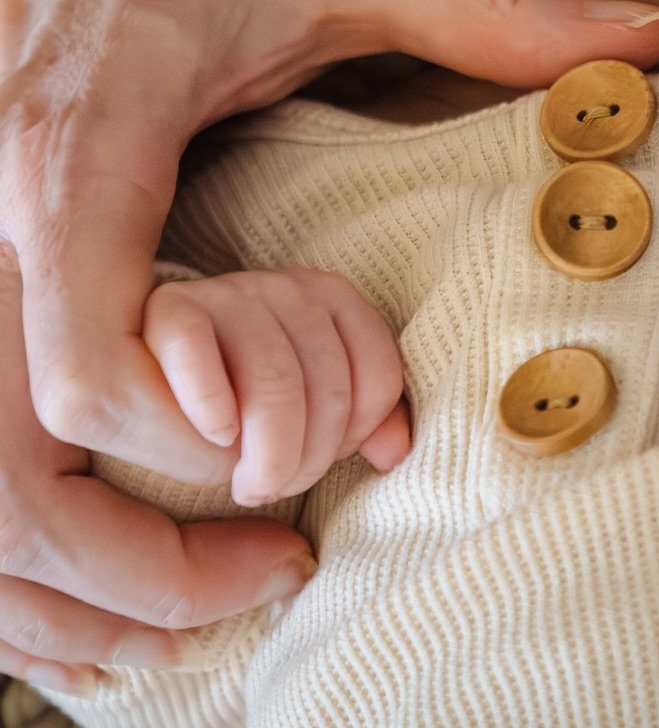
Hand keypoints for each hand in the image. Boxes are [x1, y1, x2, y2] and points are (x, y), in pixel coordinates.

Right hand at [0, 0, 658, 669]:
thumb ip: (488, 8)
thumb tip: (648, 45)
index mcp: (81, 163)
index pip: (91, 366)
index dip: (195, 445)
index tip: (296, 460)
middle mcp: (0, 237)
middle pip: (13, 475)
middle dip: (130, 561)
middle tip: (272, 562)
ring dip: (77, 581)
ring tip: (221, 583)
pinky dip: (41, 543)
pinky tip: (135, 553)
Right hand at [144, 270, 411, 505]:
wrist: (148, 351)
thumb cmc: (244, 390)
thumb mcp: (313, 400)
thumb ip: (362, 422)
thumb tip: (392, 456)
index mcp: (334, 298)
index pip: (378, 378)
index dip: (354, 437)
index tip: (322, 461)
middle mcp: (289, 287)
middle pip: (328, 388)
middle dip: (305, 461)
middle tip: (274, 487)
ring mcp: (231, 293)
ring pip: (274, 385)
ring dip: (264, 456)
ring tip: (245, 484)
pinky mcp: (171, 309)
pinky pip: (198, 354)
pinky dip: (211, 405)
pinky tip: (216, 436)